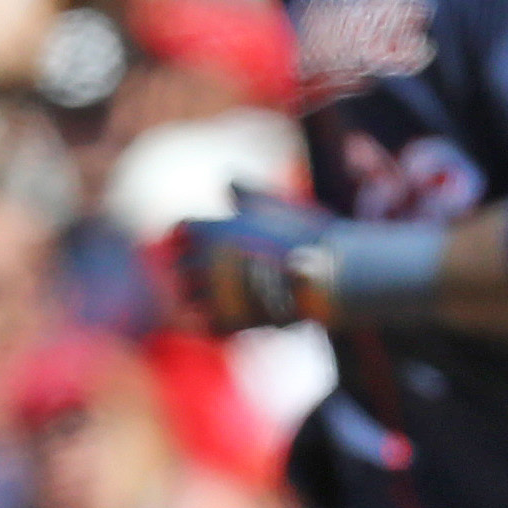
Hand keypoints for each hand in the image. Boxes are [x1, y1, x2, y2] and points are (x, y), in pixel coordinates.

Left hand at [168, 208, 319, 332]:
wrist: (329, 278)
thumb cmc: (307, 238)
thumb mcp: (275, 206)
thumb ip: (247, 195)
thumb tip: (228, 182)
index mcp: (213, 228)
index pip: (179, 230)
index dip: (189, 239)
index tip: (202, 246)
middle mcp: (207, 259)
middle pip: (177, 267)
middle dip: (190, 272)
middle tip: (210, 279)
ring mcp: (215, 292)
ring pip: (185, 299)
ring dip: (198, 300)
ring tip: (220, 302)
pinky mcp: (230, 322)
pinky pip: (205, 326)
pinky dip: (214, 325)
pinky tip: (232, 320)